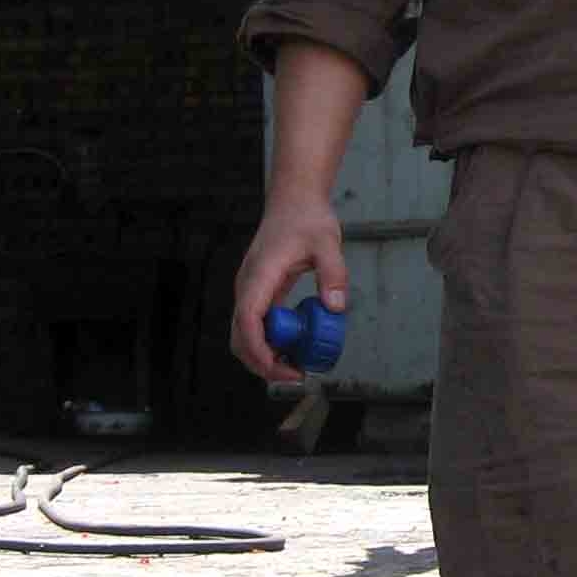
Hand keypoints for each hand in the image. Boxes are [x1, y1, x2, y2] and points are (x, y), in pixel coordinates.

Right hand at [229, 196, 347, 383]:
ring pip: (244, 335)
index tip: (280, 367)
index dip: (259, 348)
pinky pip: (257, 326)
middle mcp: (248, 286)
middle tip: (296, 375)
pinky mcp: (259, 293)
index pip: (248, 319)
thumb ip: (333, 273)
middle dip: (262, 362)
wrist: (293, 201)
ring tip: (297, 366)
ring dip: (264, 355)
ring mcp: (250, 291)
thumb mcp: (327, 242)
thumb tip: (335, 308)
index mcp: (260, 275)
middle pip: (240, 336)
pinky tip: (295, 347)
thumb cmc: (307, 219)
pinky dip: (270, 342)